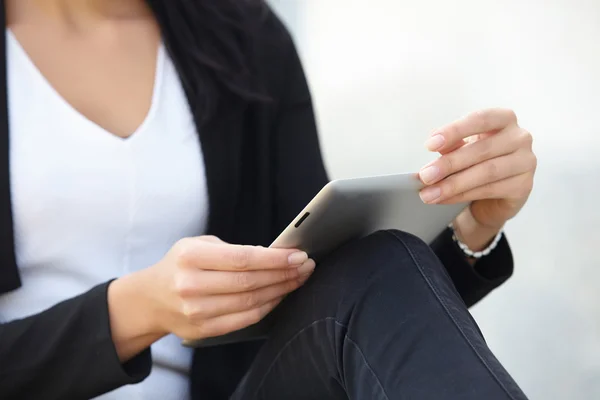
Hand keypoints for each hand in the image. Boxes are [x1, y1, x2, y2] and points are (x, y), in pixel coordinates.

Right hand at [140, 236, 314, 340]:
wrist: (151, 299)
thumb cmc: (182, 265)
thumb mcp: (198, 245)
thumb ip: (232, 249)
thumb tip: (276, 255)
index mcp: (191, 257)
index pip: (243, 258)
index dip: (275, 259)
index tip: (299, 255)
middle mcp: (191, 285)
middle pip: (250, 281)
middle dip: (284, 273)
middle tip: (306, 266)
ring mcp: (196, 311)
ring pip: (251, 301)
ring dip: (281, 290)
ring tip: (298, 279)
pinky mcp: (204, 329)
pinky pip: (245, 318)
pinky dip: (268, 306)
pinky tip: (280, 295)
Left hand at [418, 108, 536, 249]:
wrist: (492, 197)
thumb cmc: (476, 163)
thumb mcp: (461, 149)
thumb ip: (451, 144)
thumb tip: (434, 143)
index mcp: (503, 119)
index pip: (480, 119)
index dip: (454, 131)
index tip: (430, 145)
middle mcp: (520, 137)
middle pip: (481, 149)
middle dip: (449, 164)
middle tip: (425, 175)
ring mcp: (526, 162)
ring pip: (486, 172)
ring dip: (453, 184)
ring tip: (429, 193)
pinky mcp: (524, 186)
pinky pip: (489, 190)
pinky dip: (462, 195)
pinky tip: (444, 199)